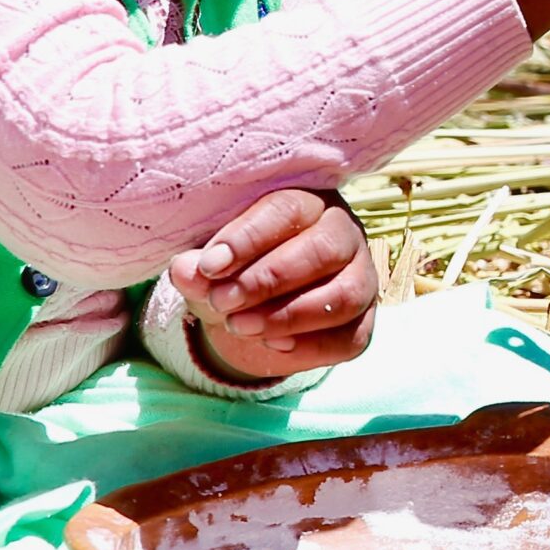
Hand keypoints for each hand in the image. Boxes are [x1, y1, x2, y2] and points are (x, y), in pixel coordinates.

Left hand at [168, 189, 376, 382]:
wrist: (252, 311)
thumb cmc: (235, 270)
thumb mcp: (210, 267)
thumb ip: (199, 268)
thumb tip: (186, 270)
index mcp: (307, 202)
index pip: (288, 208)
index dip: (249, 237)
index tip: (209, 266)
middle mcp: (343, 234)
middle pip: (324, 249)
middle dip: (269, 279)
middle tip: (224, 301)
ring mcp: (361, 278)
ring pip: (345, 294)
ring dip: (288, 315)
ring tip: (241, 326)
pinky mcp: (363, 323)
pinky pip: (349, 338)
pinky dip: (308, 346)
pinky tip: (270, 346)